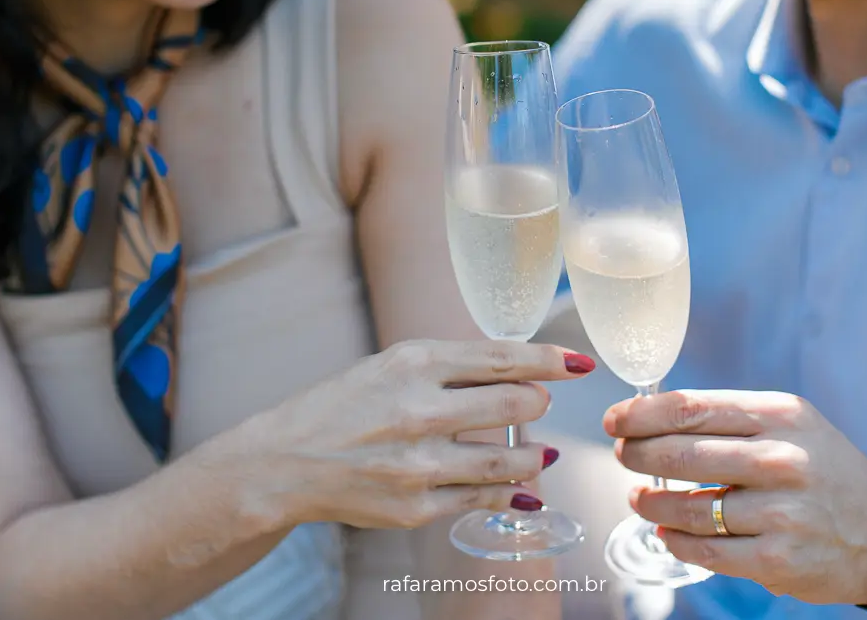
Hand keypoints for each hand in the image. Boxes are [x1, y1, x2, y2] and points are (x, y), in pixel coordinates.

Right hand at [240, 339, 593, 530]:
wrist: (288, 461)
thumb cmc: (345, 404)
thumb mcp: (393, 364)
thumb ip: (453, 365)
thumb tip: (520, 370)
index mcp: (414, 363)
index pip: (503, 358)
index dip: (550, 361)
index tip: (578, 364)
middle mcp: (419, 411)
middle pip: (515, 406)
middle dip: (538, 404)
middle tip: (538, 404)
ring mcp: (419, 464)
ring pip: (509, 461)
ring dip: (534, 455)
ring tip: (539, 452)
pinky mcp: (416, 508)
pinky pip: (483, 499)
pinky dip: (510, 492)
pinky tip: (521, 487)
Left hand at [606, 389, 866, 605]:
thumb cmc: (823, 469)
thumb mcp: (789, 424)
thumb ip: (729, 417)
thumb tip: (652, 416)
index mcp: (778, 416)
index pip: (689, 408)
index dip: (640, 414)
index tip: (615, 420)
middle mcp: (781, 459)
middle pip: (679, 454)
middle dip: (636, 455)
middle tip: (622, 456)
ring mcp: (780, 512)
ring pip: (686, 507)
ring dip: (649, 503)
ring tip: (639, 498)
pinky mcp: (778, 558)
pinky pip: (705, 550)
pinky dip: (675, 541)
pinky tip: (667, 532)